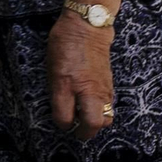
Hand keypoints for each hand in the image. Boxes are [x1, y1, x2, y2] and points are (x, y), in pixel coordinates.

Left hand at [47, 12, 115, 142]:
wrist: (88, 28)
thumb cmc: (64, 44)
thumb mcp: (51, 66)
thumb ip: (56, 90)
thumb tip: (62, 109)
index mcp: (65, 83)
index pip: (65, 117)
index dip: (62, 124)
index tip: (61, 122)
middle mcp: (86, 88)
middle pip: (93, 124)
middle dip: (85, 132)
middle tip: (78, 131)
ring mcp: (101, 88)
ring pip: (106, 118)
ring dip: (96, 123)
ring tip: (86, 120)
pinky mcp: (111, 85)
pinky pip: (109, 107)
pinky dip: (102, 111)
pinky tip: (93, 106)